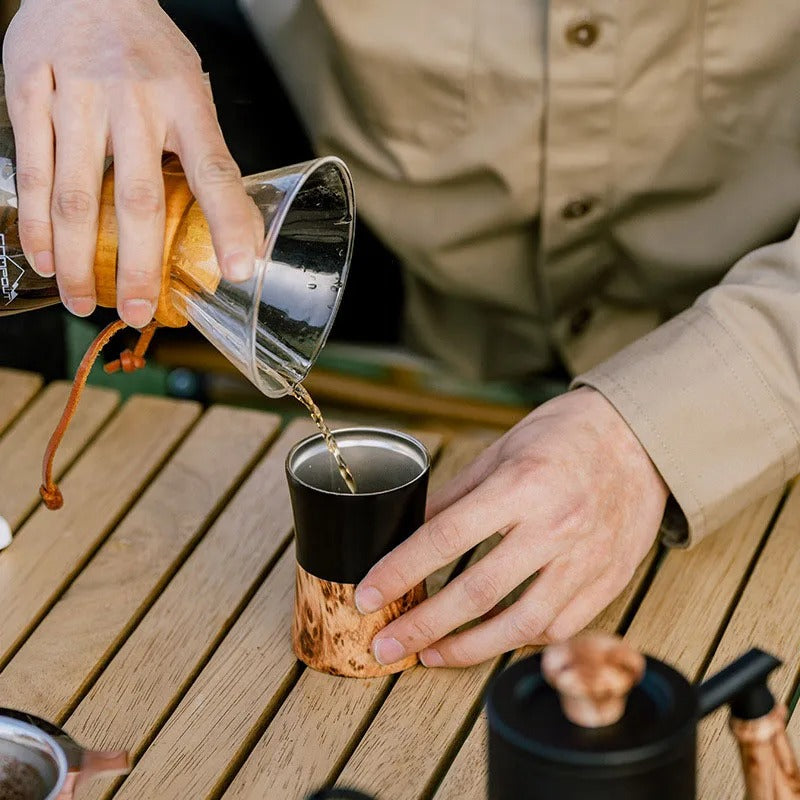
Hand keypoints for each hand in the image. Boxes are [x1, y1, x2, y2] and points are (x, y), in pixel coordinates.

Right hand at [3, 0, 261, 327]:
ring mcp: (78, 96)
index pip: (216, 171)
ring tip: (83, 302)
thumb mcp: (192, 93)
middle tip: (139, 312)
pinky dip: (36, 222)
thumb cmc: (149, 54)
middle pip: (137, 199)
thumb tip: (234, 228)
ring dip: (78, 258)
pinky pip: (31, 169)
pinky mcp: (29, 91)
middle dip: (138, 265)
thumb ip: (203, 154)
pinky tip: (44, 259)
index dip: (230, 224)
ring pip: (74, 194)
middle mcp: (135, 101)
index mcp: (186, 103)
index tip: (239, 270)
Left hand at [355, 387, 668, 667]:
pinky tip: (490, 640)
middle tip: (388, 643)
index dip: (402, 570)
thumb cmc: (567, 436)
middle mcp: (555, 525)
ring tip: (432, 653)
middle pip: (478, 592)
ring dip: (469, 648)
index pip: (447, 537)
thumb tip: (412, 529)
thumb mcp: (503, 450)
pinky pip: (559, 626)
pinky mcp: (608, 581)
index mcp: (522, 484)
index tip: (370, 594)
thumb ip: (457, 495)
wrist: (641, 439)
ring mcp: (586, 559)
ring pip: (521, 624)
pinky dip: (519, 640)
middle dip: (424, 624)